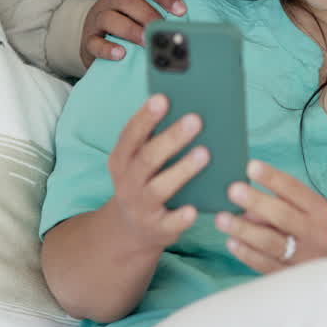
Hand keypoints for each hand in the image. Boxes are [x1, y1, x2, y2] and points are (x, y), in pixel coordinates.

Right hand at [80, 0, 185, 68]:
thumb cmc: (124, 17)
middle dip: (148, 14)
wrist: (94, 37)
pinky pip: (95, 43)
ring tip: (147, 42)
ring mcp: (97, 20)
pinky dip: (107, 49)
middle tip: (163, 28)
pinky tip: (121, 53)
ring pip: (110, 18)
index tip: (181, 10)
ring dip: (131, 30)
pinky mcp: (88, 40)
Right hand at [105, 93, 207, 251]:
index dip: (145, 117)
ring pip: (159, 188)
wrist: (132, 228)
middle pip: (147, 158)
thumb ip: (155, 138)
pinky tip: (194, 208)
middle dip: (171, 138)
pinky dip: (180, 217)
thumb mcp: (139, 160)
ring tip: (205, 153)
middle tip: (196, 119)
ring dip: (182, 170)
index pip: (130, 135)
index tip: (162, 98)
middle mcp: (128, 182)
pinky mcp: (157, 229)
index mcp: (121, 160)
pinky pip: (169, 223)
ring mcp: (141, 207)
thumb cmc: (144, 181)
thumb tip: (188, 105)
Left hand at [215, 159, 326, 272]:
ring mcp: (303, 257)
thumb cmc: (306, 227)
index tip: (250, 166)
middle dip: (256, 202)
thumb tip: (244, 196)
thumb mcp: (304, 210)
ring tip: (221, 218)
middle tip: (233, 190)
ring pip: (271, 242)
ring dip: (244, 229)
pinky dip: (246, 253)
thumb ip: (279, 202)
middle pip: (283, 216)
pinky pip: (264, 264)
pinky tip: (231, 242)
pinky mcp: (289, 276)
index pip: (295, 190)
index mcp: (320, 210)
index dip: (273, 178)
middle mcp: (315, 233)